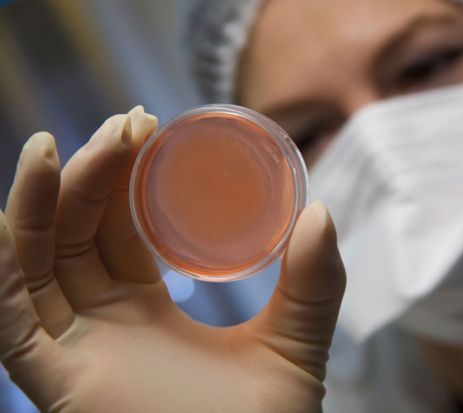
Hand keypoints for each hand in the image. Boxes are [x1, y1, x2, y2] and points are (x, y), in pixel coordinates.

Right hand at [0, 106, 345, 412]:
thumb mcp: (294, 346)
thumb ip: (314, 286)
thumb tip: (321, 213)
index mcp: (148, 312)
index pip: (120, 229)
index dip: (124, 177)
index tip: (147, 128)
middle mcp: (104, 324)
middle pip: (78, 234)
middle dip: (93, 174)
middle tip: (127, 124)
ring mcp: (77, 352)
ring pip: (38, 262)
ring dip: (44, 201)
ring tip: (61, 145)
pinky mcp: (57, 382)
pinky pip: (11, 317)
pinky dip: (4, 262)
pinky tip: (15, 207)